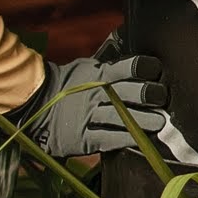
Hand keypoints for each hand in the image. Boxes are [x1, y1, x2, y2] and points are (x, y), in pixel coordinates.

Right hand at [15, 53, 168, 158]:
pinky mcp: (84, 138)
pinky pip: (110, 139)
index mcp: (99, 74)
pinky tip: (141, 140)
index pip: (130, 67)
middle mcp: (97, 94)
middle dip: (152, 95)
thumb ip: (110, 66)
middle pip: (132, 93)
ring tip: (160, 123)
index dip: (148, 68)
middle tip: (163, 99)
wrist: (34, 106)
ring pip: (124, 118)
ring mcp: (89, 116)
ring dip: (145, 121)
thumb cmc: (66, 85)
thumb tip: (133, 57)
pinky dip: (127, 139)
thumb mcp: (86, 68)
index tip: (159, 73)